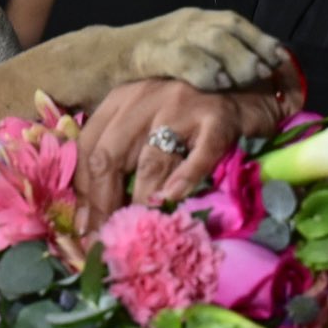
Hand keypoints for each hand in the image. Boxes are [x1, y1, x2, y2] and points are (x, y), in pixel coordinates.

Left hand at [74, 79, 292, 224]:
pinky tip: (172, 199)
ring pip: (151, 159)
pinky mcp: (218, 118)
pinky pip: (199, 153)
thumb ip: (118, 151)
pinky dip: (184, 178)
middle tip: (103, 239)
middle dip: (102, 204)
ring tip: (135, 231)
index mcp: (121, 98)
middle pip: (109, 154)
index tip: (81, 227)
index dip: (82, 191)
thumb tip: (89, 214)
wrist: (245, 87)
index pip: (88, 147)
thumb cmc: (187, 113)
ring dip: (139, 200)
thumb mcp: (144, 120)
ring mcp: (183, 105)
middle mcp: (145, 97)